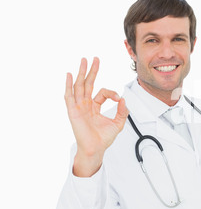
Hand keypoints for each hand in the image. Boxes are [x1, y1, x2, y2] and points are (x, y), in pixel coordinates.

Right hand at [64, 57, 128, 176]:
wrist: (96, 149)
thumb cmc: (103, 139)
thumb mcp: (118, 123)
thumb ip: (122, 111)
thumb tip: (123, 99)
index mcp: (94, 107)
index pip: (102, 92)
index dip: (111, 93)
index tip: (118, 98)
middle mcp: (85, 105)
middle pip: (88, 83)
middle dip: (92, 71)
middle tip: (94, 58)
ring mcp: (78, 107)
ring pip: (79, 86)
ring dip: (81, 73)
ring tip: (83, 61)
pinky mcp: (73, 112)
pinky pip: (69, 96)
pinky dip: (68, 86)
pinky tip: (69, 75)